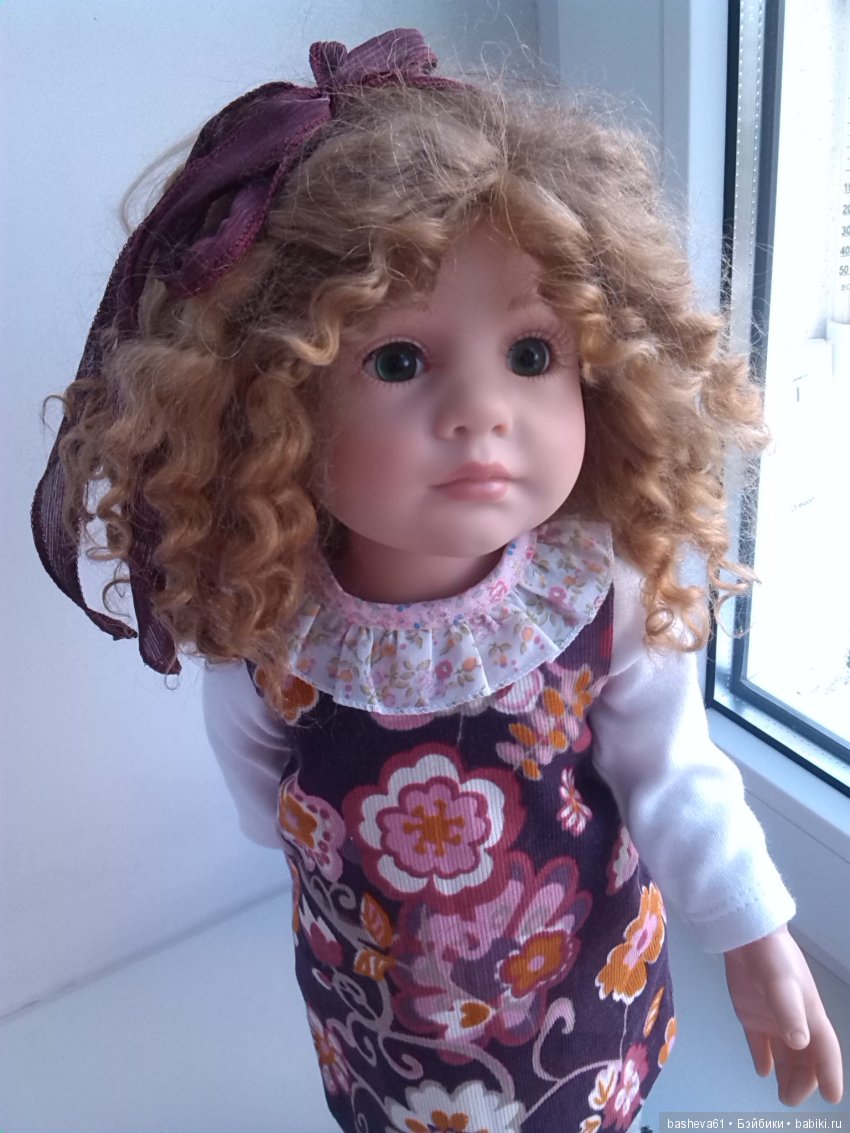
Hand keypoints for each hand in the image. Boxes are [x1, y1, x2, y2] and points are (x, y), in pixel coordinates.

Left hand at [724, 925, 843, 1104]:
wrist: (746, 936)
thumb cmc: (771, 958)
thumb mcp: (783, 984)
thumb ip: (789, 1013)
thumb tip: (800, 1043)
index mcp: (811, 1015)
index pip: (825, 1050)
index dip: (831, 1073)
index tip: (833, 1098)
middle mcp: (795, 1021)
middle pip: (805, 1059)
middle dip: (803, 1081)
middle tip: (791, 1099)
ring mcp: (773, 1019)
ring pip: (785, 1055)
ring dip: (786, 1075)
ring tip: (783, 1096)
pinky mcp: (753, 1015)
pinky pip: (760, 1044)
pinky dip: (763, 1058)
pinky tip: (763, 1072)